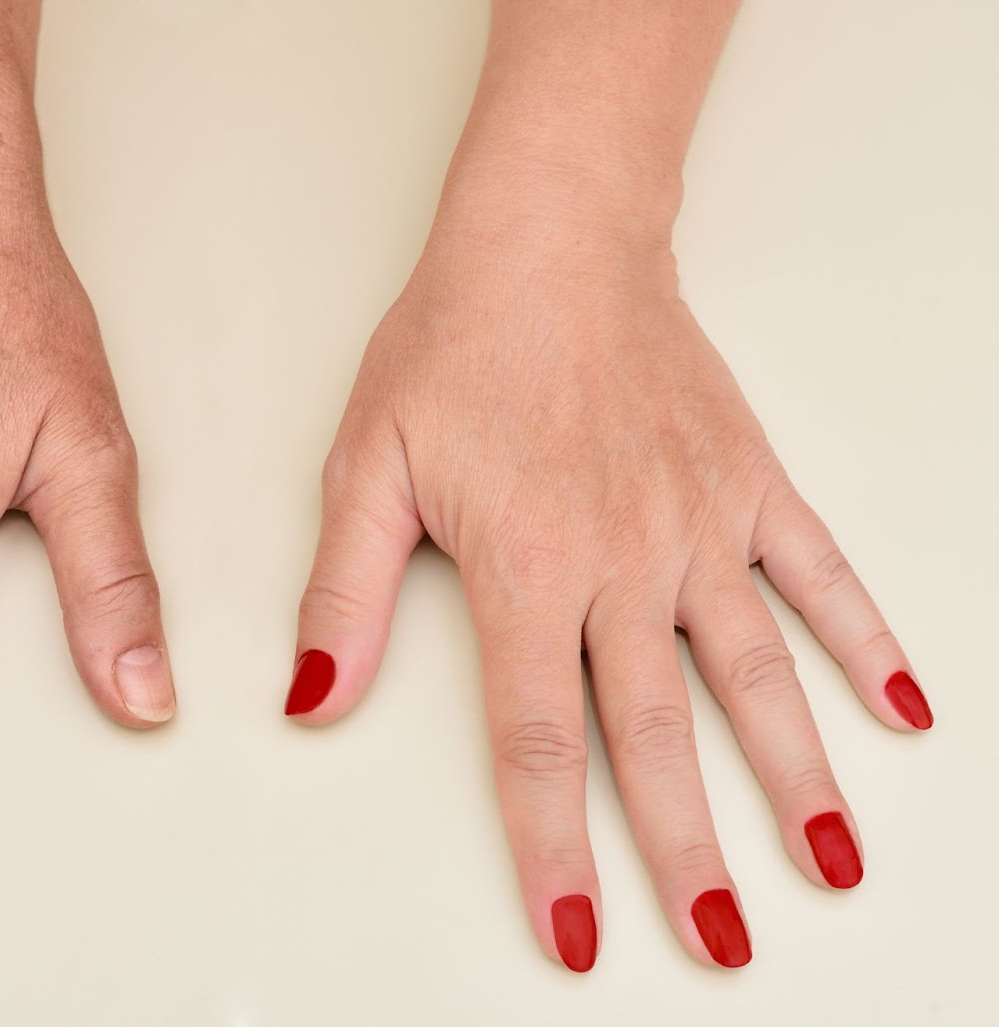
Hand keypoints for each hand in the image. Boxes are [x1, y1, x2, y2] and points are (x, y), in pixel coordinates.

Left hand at [287, 189, 929, 970]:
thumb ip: (345, 597)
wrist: (547, 243)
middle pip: (655, 736)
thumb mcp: (366, 469)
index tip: (576, 937)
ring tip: (831, 866)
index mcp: (525, 571)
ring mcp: (698, 526)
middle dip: (687, 852)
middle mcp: (623, 563)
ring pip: (755, 674)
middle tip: (720, 946)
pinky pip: (819, 572)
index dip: (553, 849)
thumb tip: (311, 701)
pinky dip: (864, 639)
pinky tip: (900, 709)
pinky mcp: (749, 483)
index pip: (538, 742)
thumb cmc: (452, 348)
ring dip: (795, 776)